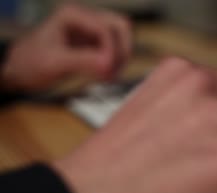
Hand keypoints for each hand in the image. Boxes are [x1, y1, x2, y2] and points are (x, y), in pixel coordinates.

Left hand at [0, 4, 131, 91]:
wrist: (19, 71)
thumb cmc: (30, 64)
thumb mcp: (55, 63)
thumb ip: (83, 60)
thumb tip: (109, 64)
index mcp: (73, 15)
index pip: (105, 28)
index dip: (111, 50)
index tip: (106, 72)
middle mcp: (84, 18)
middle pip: (120, 27)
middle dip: (121, 51)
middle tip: (113, 72)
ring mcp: (90, 30)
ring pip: (121, 38)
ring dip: (121, 57)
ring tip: (108, 77)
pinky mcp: (93, 43)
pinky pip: (114, 49)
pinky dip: (115, 63)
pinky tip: (104, 76)